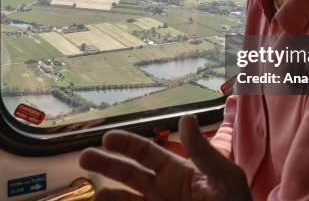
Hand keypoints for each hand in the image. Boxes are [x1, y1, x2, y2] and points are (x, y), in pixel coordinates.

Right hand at [79, 114, 251, 200]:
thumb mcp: (224, 178)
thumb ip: (203, 151)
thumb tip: (186, 116)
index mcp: (177, 173)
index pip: (146, 153)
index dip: (126, 143)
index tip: (107, 137)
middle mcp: (162, 192)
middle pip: (128, 174)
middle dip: (106, 165)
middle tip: (84, 157)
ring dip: (108, 197)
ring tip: (97, 198)